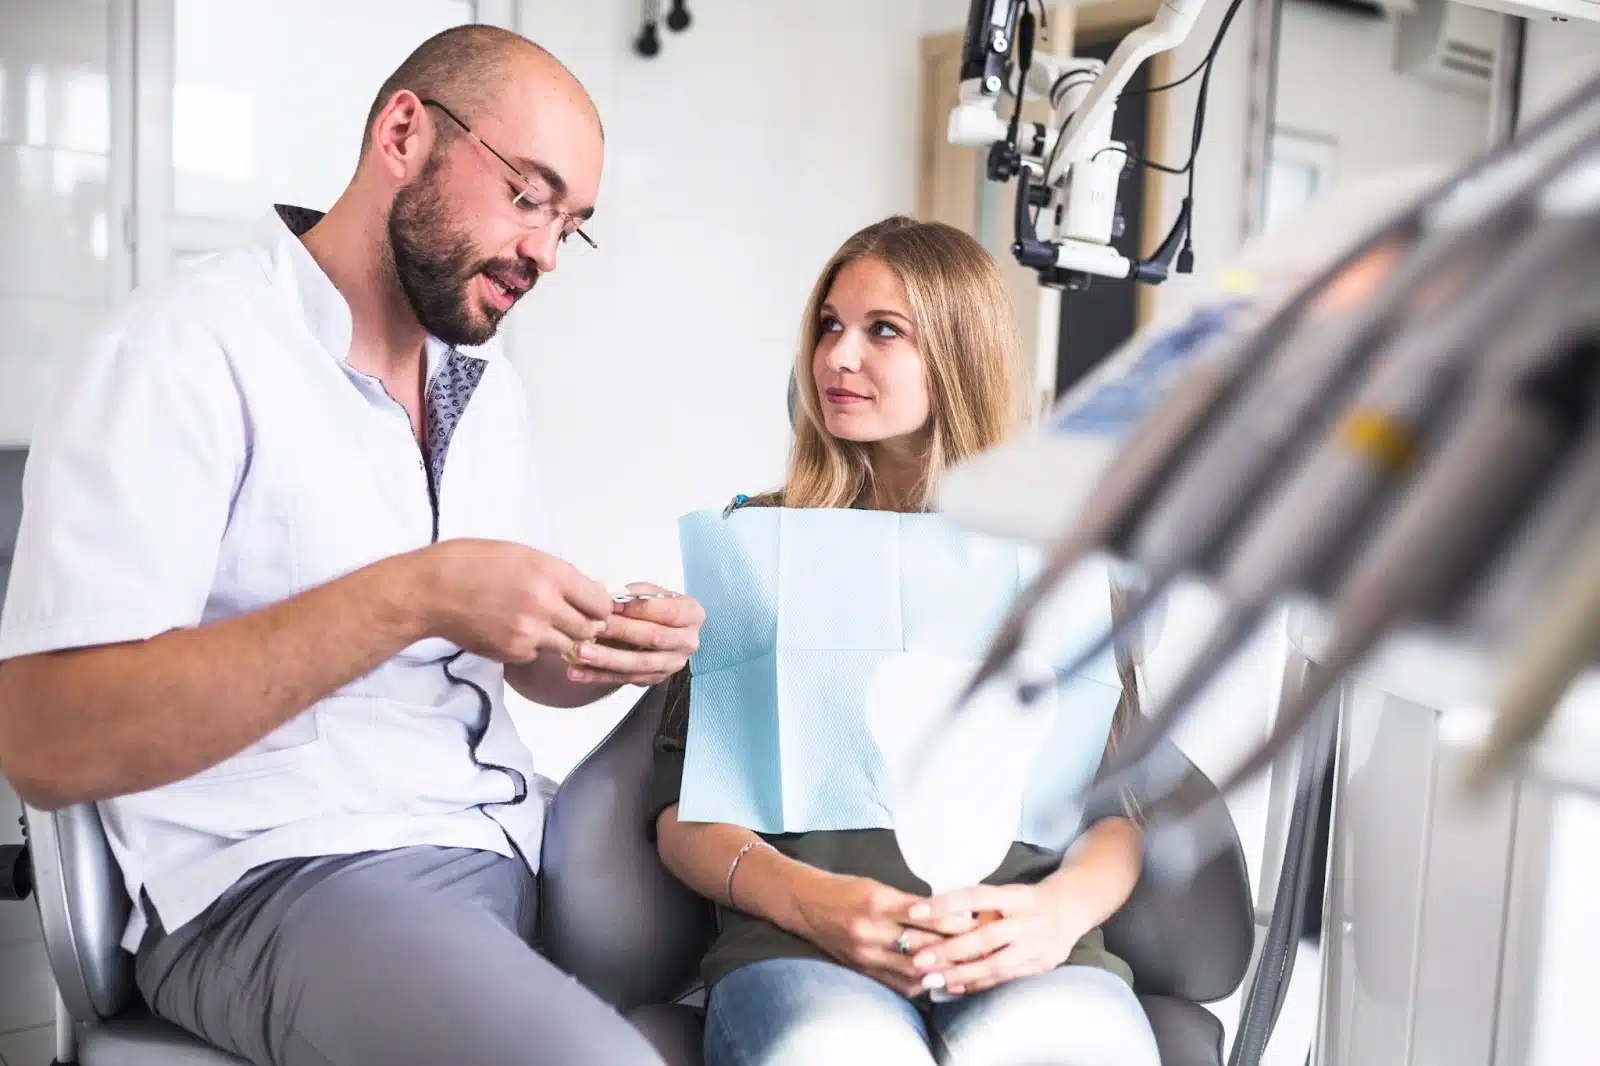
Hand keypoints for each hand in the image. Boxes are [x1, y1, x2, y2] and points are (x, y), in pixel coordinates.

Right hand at [419, 539, 612, 662]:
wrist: (432, 590)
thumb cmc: (472, 564)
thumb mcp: (524, 554)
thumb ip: (558, 575)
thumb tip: (586, 590)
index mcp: (551, 574)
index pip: (600, 602)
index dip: (600, 606)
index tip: (595, 607)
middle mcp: (545, 605)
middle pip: (589, 629)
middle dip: (585, 625)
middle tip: (573, 619)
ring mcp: (529, 632)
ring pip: (567, 646)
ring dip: (561, 638)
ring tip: (541, 623)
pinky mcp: (513, 652)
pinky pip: (537, 654)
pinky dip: (533, 647)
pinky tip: (514, 630)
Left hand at [564, 583, 704, 687]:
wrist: (661, 629)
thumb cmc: (653, 606)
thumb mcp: (648, 592)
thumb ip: (631, 594)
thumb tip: (604, 592)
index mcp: (692, 614)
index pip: (664, 610)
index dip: (635, 607)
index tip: (607, 602)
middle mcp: (688, 641)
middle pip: (652, 637)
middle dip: (620, 632)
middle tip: (592, 627)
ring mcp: (672, 664)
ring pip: (638, 664)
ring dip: (606, 659)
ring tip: (580, 652)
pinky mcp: (654, 679)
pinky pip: (624, 679)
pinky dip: (597, 676)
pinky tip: (576, 672)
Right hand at [790, 870, 978, 997]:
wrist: (805, 905)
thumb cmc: (844, 889)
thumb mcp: (877, 886)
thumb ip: (910, 902)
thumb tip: (950, 913)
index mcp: (877, 902)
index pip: (926, 916)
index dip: (954, 920)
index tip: (975, 920)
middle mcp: (871, 930)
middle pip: (923, 945)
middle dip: (954, 946)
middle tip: (978, 944)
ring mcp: (865, 954)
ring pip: (913, 969)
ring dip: (940, 969)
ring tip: (963, 965)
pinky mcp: (861, 969)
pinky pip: (897, 982)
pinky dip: (920, 982)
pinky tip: (936, 979)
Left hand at [904, 882, 1088, 994]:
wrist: (1073, 908)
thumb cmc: (1027, 899)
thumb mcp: (1007, 892)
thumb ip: (979, 905)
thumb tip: (934, 913)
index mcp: (1017, 896)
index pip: (977, 897)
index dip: (946, 904)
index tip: (915, 910)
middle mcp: (1028, 922)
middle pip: (985, 938)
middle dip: (949, 950)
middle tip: (918, 959)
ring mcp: (1036, 947)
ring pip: (994, 965)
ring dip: (959, 974)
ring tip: (930, 979)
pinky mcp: (1040, 966)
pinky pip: (1004, 979)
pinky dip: (978, 984)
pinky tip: (954, 987)